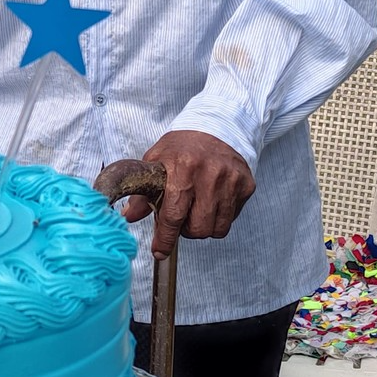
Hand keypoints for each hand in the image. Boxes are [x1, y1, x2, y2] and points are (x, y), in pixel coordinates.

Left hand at [122, 130, 255, 259]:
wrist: (217, 126)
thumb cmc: (184, 145)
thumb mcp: (156, 160)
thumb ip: (143, 191)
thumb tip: (129, 216)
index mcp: (184, 167)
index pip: (174, 214)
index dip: (165, 237)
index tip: (159, 250)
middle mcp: (211, 175)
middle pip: (199, 228)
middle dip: (187, 230)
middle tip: (182, 216)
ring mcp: (232, 181)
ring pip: (218, 228)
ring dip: (204, 225)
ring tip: (197, 208)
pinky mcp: (247, 186)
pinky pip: (231, 218)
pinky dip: (220, 216)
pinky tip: (213, 199)